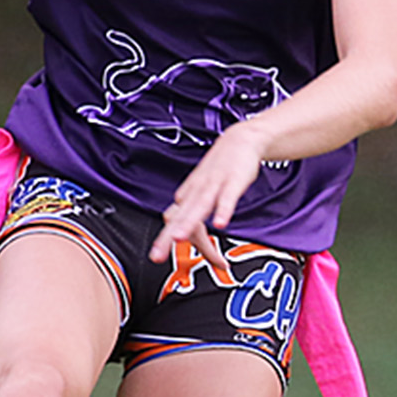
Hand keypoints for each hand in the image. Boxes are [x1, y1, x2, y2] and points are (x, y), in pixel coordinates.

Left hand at [150, 123, 263, 264]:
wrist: (240, 140)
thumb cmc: (219, 166)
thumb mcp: (201, 189)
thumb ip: (189, 207)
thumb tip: (172, 222)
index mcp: (188, 195)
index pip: (173, 221)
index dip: (168, 240)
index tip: (159, 256)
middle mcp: (197, 191)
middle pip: (179, 217)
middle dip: (167, 237)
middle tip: (156, 255)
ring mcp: (214, 185)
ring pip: (199, 207)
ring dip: (188, 223)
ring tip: (178, 239)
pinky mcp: (233, 181)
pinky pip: (227, 198)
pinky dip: (223, 210)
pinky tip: (221, 224)